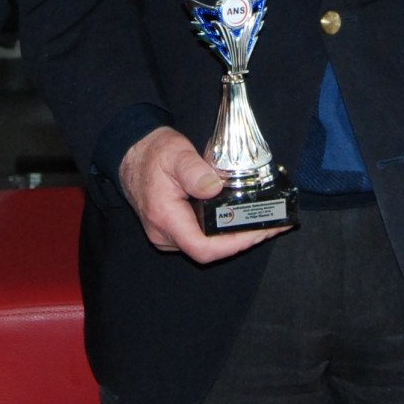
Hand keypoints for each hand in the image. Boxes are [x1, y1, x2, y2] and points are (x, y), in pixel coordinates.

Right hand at [117, 126, 288, 263]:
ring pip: (206, 246)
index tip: (258, 231)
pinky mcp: (173, 229)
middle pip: (208, 250)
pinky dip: (224, 232)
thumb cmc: (153, 153)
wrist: (131, 153)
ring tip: (263, 222)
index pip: (202, 248)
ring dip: (236, 237)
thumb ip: (194, 170)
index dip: (233, 245)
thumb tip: (214, 188)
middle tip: (271, 225)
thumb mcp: (175, 153)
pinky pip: (201, 238)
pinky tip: (242, 218)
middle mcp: (164, 233)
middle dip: (243, 240)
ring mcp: (168, 234)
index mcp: (165, 217)